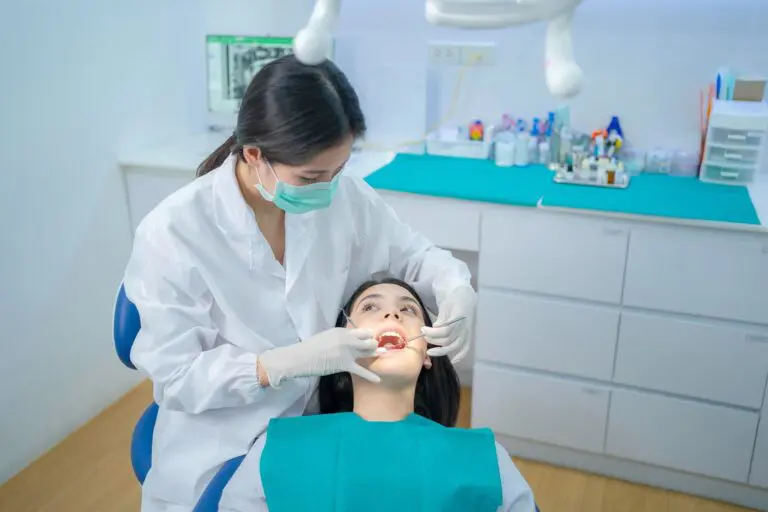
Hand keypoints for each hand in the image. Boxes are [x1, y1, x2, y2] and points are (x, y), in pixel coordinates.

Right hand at [258, 328, 379, 386]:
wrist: (299, 358)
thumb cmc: (309, 348)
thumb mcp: (326, 337)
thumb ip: (338, 338)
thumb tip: (347, 343)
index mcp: (341, 331)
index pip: (361, 331)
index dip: (367, 336)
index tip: (370, 339)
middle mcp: (347, 339)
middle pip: (368, 340)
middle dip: (374, 344)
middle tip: (378, 347)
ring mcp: (347, 351)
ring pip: (367, 351)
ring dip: (375, 353)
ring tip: (383, 354)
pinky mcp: (345, 364)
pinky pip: (361, 370)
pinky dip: (370, 375)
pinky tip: (378, 379)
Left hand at [423, 285, 475, 363]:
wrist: (464, 299)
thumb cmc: (452, 301)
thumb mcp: (446, 305)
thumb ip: (443, 317)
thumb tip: (437, 326)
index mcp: (459, 317)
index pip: (446, 329)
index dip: (433, 332)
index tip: (423, 330)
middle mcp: (464, 327)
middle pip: (448, 339)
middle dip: (433, 340)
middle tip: (423, 336)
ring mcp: (466, 333)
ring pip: (454, 346)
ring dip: (440, 351)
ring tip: (429, 351)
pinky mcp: (467, 337)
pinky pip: (465, 350)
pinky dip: (459, 357)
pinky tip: (451, 361)